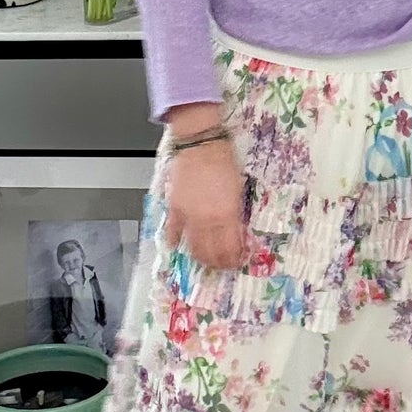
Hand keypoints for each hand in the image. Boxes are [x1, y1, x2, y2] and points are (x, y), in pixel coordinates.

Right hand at [162, 135, 249, 270]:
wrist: (201, 145)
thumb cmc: (224, 162)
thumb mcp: (238, 190)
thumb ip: (235, 214)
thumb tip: (235, 232)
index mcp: (227, 215)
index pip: (230, 248)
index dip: (233, 259)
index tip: (237, 262)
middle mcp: (207, 220)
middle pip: (211, 253)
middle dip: (218, 263)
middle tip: (223, 266)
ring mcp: (189, 216)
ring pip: (193, 247)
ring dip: (200, 258)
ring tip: (205, 261)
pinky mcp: (175, 208)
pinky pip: (173, 231)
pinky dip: (174, 241)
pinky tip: (177, 247)